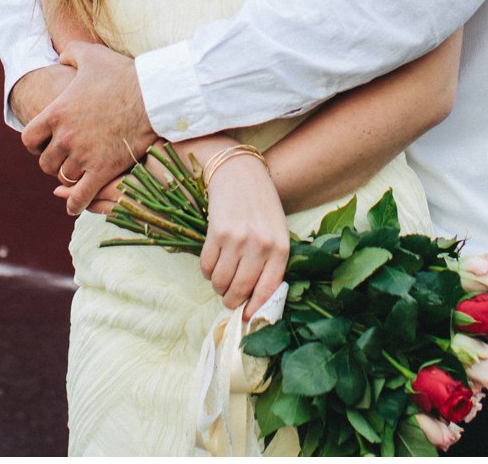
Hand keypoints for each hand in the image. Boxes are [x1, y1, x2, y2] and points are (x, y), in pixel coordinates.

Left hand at [21, 41, 155, 213]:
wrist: (153, 96)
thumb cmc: (124, 74)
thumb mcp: (92, 55)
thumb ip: (70, 53)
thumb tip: (60, 58)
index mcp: (57, 113)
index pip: (29, 139)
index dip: (34, 144)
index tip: (44, 145)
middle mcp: (65, 137)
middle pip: (46, 162)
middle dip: (54, 161)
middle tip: (65, 159)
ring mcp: (83, 155)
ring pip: (64, 178)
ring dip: (69, 177)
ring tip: (78, 173)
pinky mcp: (102, 170)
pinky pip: (80, 196)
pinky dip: (75, 204)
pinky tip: (75, 205)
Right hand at [199, 155, 289, 321]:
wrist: (240, 172)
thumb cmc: (260, 206)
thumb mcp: (276, 232)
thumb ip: (270, 263)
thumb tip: (254, 299)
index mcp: (281, 248)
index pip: (268, 292)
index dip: (254, 309)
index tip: (246, 315)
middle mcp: (261, 246)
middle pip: (240, 291)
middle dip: (231, 300)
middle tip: (228, 297)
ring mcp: (238, 240)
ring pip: (221, 283)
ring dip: (218, 286)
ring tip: (221, 277)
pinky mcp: (217, 233)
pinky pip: (207, 267)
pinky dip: (207, 271)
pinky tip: (213, 260)